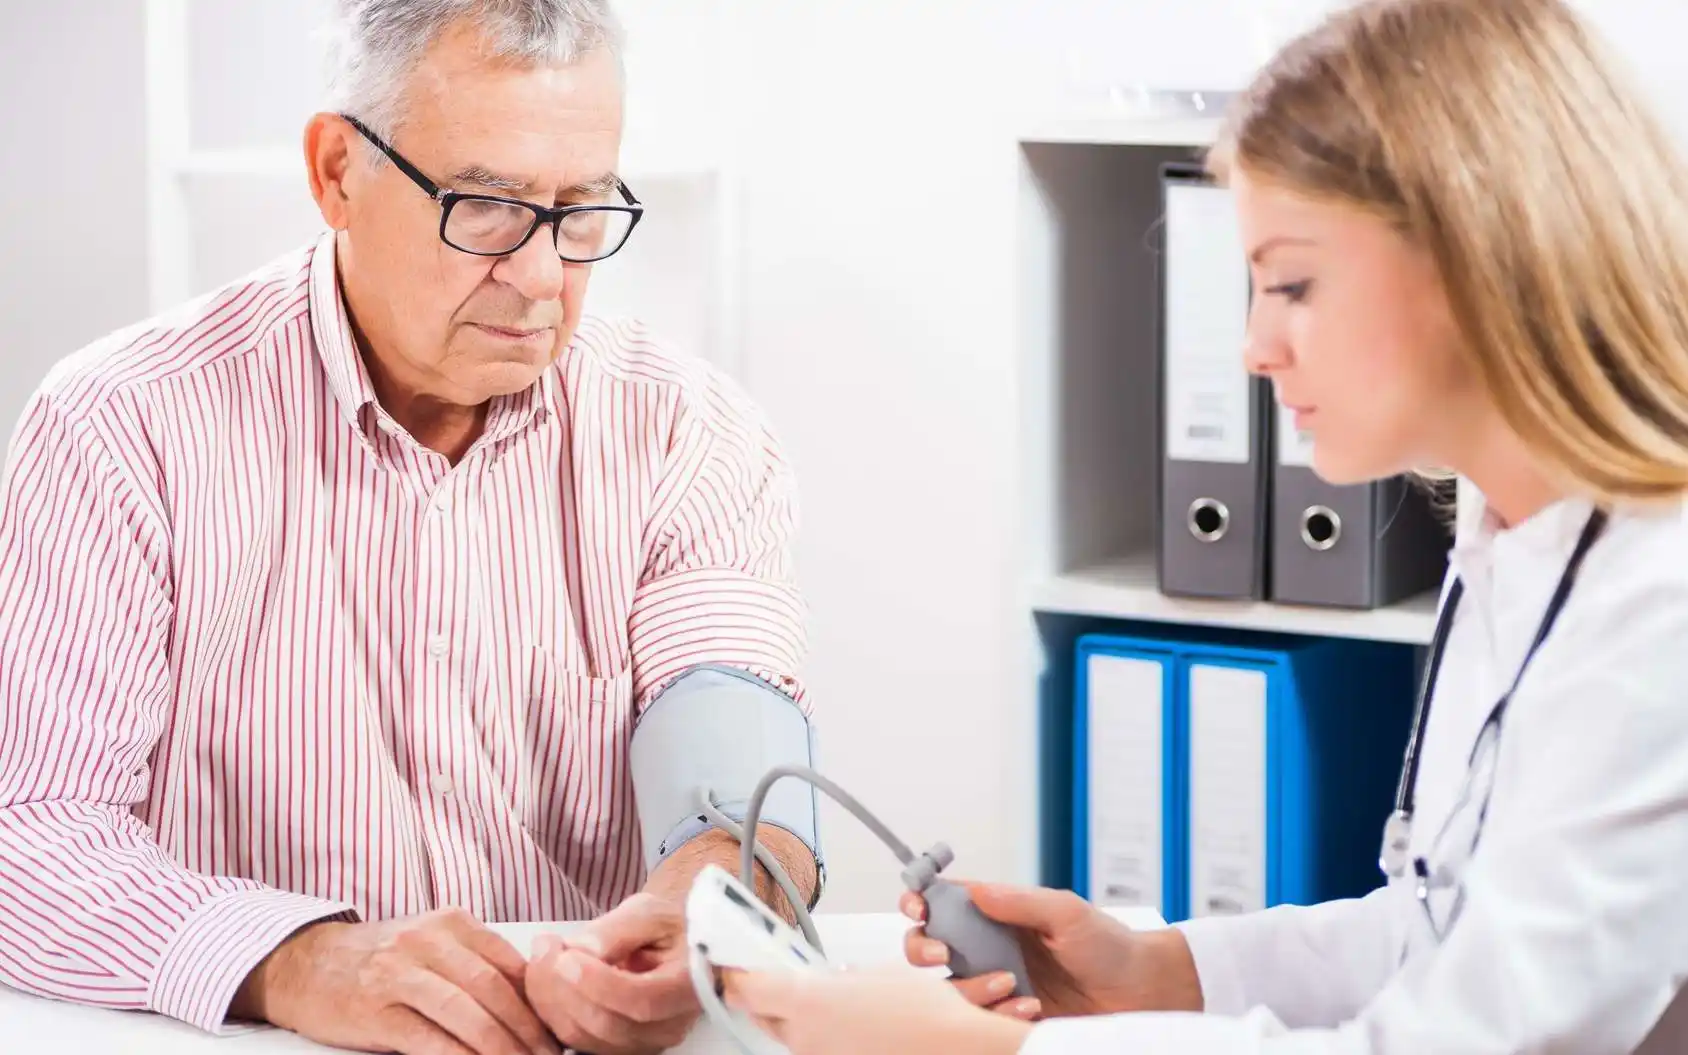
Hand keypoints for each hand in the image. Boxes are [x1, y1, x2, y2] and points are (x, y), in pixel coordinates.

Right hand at [232, 908, 558, 1054]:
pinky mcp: (377, 1011)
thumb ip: (474, 961)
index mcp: (450, 922)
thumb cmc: (378, 959)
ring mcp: (399, 974)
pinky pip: (429, 1039)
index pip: (510, 962)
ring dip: (501, 1047)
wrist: (303, 964)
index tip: (558, 1027)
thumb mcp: (429, 944)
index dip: (539, 1000)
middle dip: (528, 1028)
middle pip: (494, 988)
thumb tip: (532, 999)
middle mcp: (427, 941)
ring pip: (467, 1013)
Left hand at [525, 892, 699, 1053]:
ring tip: (544, 952)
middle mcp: (668, 1027)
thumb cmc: (666, 928)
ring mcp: (641, 1044)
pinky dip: (550, 1009)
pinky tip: (546, 977)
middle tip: (545, 945)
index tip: (567, 956)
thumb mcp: (649, 912)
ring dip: (550, 996)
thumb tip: (582, 949)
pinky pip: (572, 1039)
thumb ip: (620, 928)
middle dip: (563, 986)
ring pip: (583, 1035)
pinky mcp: (615, 1048)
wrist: (675, 949)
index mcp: (688, 988)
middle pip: (606, 1024)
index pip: (642, 1001)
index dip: (599, 983)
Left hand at [721, 966, 1032, 1054]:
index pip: (746, 986)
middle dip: (760, 995)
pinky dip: (820, 1037)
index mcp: (807, 1000)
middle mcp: (805, 1036)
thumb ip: (840, 978)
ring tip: (816, 1000)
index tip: (730, 961)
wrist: (956, 1047)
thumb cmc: (924, 1011)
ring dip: (792, 1018)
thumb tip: (831, 981)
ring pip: (788, 1036)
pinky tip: (844, 1025)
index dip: (734, 971)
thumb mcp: (878, 974)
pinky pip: (815, 1050)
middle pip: (760, 1014)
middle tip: (764, 976)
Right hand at [901, 882, 1201, 1017]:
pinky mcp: (1005, 1015)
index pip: (942, 901)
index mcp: (995, 913)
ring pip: (948, 988)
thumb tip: (975, 891)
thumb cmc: (1108, 945)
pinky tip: (1030, 1010)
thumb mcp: (1066, 913)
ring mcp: (994, 982)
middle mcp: (986, 947)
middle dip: (922, 949)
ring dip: (969, 988)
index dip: (919, 900)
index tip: (918, 907)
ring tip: (1011, 986)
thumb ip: (1020, 902)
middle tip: (943, 955)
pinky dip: (996, 1014)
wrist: (1140, 994)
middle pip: (926, 946)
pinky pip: (979, 1019)